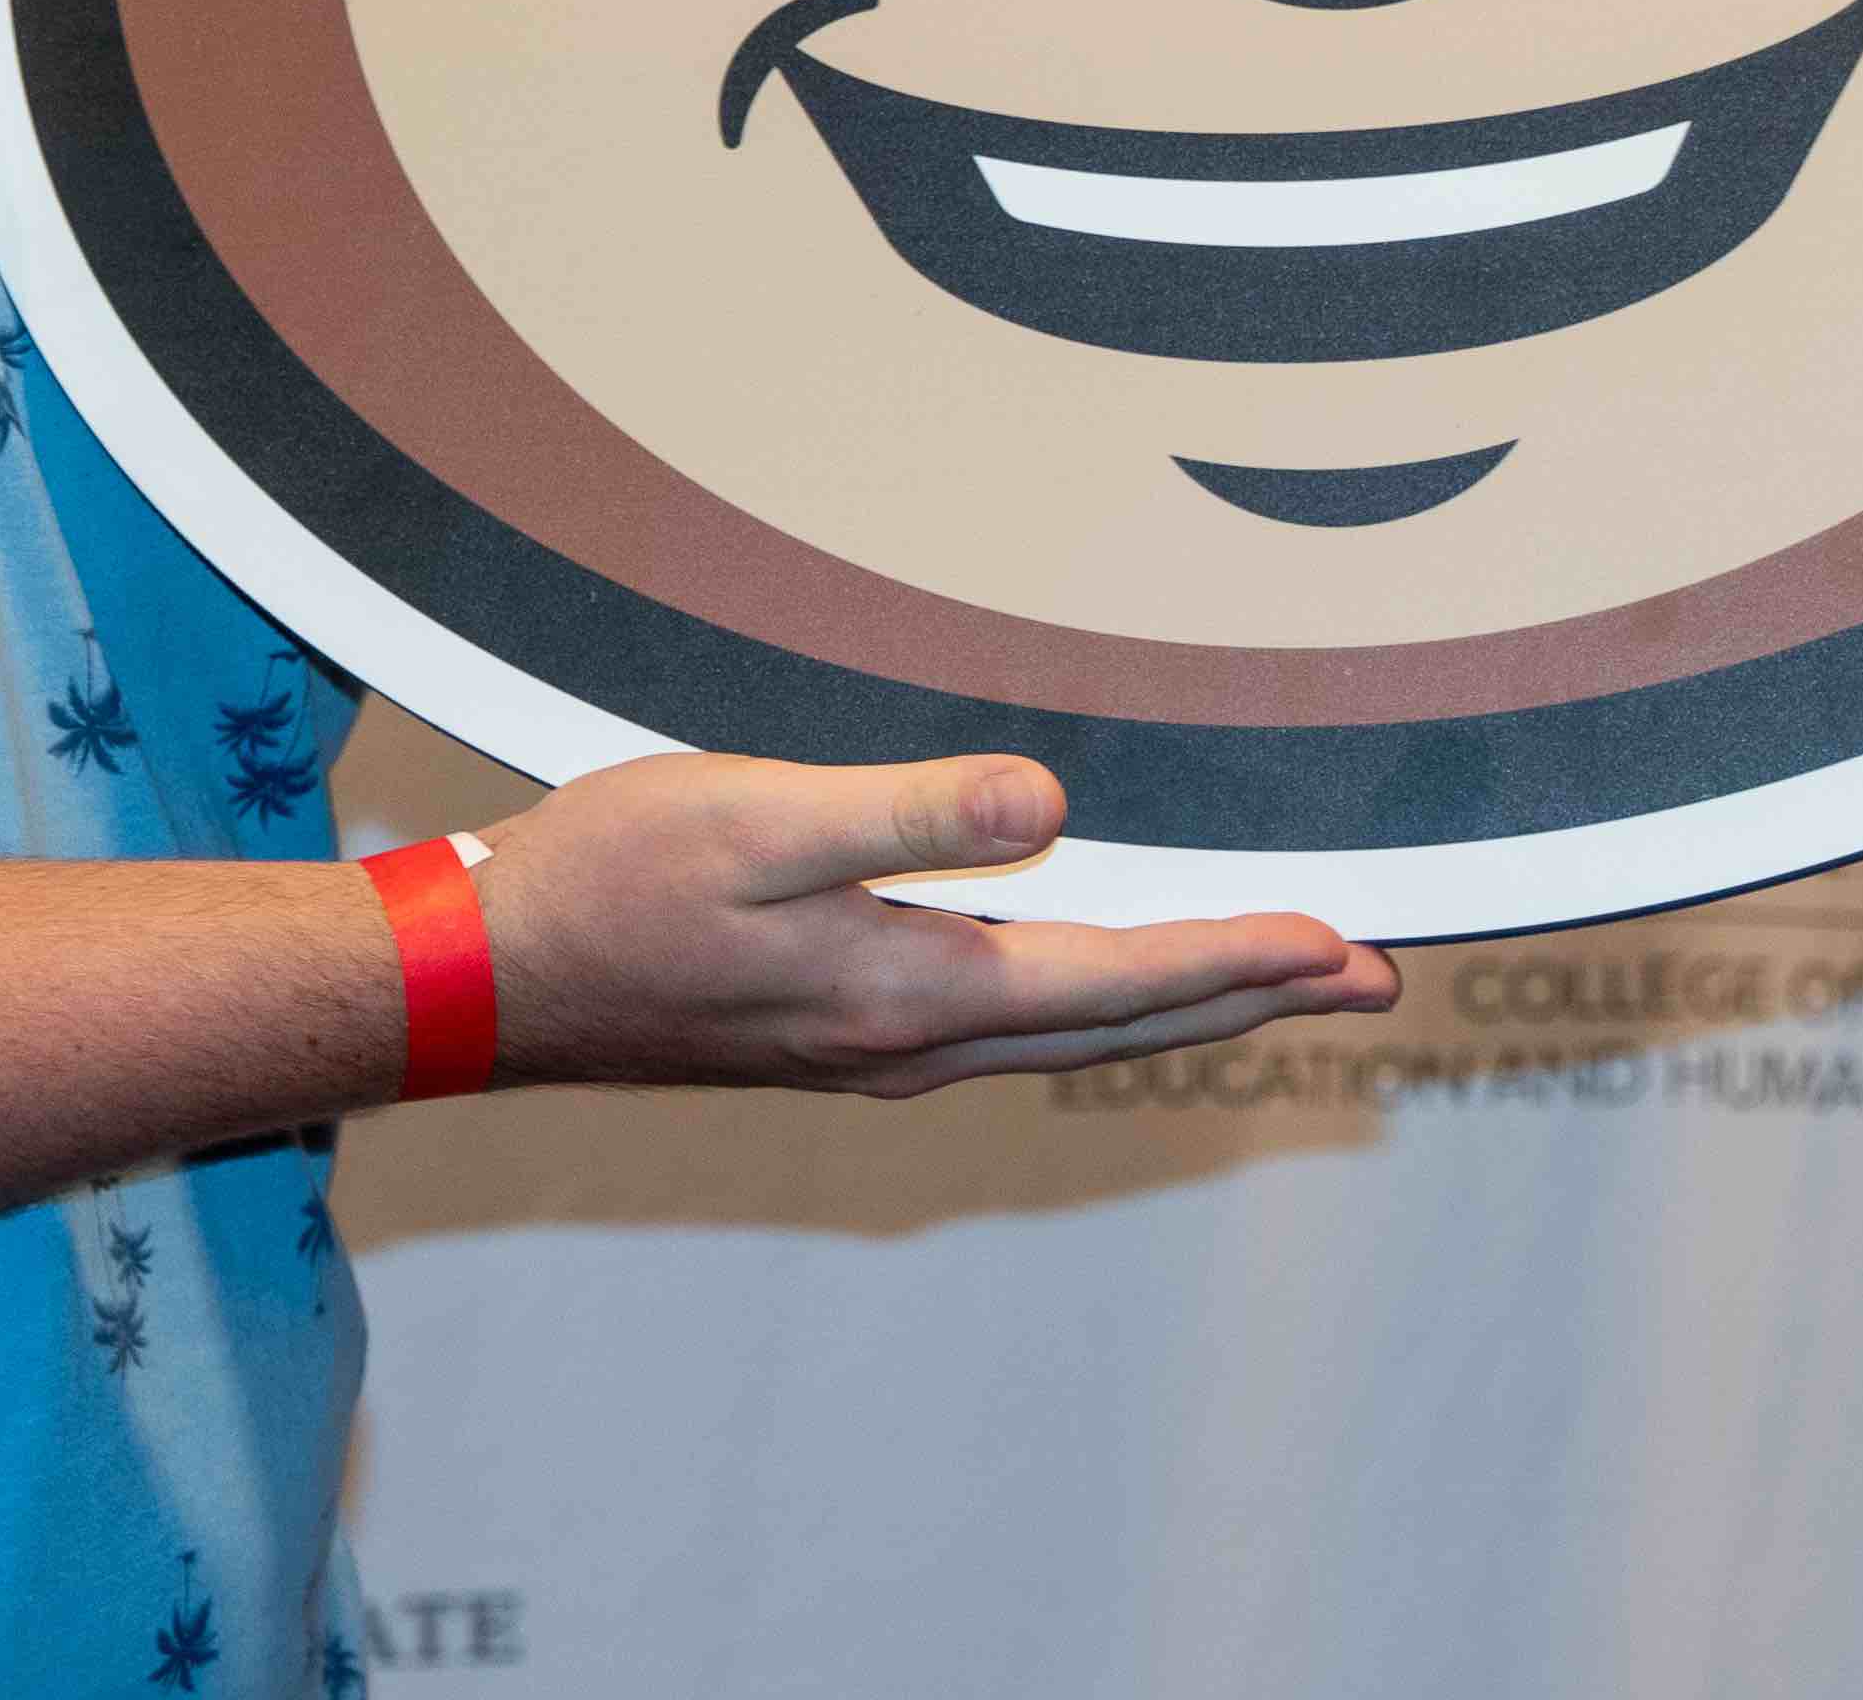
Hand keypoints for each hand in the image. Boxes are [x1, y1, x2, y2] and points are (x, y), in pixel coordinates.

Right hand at [466, 749, 1394, 1097]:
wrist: (488, 981)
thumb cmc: (607, 882)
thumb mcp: (751, 819)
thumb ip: (902, 814)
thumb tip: (1046, 807)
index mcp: (907, 992)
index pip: (1118, 980)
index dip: (1240, 959)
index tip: (1349, 945)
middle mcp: (909, 1044)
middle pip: (1120, 1026)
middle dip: (1252, 998)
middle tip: (1373, 979)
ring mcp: (872, 1054)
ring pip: (1069, 1034)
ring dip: (1183, 1005)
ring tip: (1277, 977)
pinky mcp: (836, 1041)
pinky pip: (1010, 1030)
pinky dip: (1096, 1006)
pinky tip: (1102, 985)